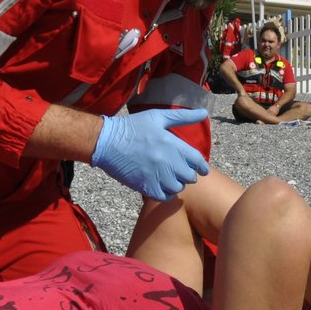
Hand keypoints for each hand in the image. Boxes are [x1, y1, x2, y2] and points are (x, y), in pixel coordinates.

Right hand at [91, 109, 209, 200]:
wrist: (106, 141)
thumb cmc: (133, 127)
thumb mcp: (158, 117)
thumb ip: (183, 116)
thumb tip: (204, 113)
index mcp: (173, 144)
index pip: (197, 161)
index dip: (202, 167)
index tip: (202, 169)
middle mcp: (167, 161)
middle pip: (189, 176)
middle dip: (187, 174)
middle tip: (180, 171)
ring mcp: (157, 175)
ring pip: (177, 188)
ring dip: (176, 184)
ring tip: (170, 178)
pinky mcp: (145, 186)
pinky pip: (164, 196)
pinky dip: (165, 193)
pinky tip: (161, 186)